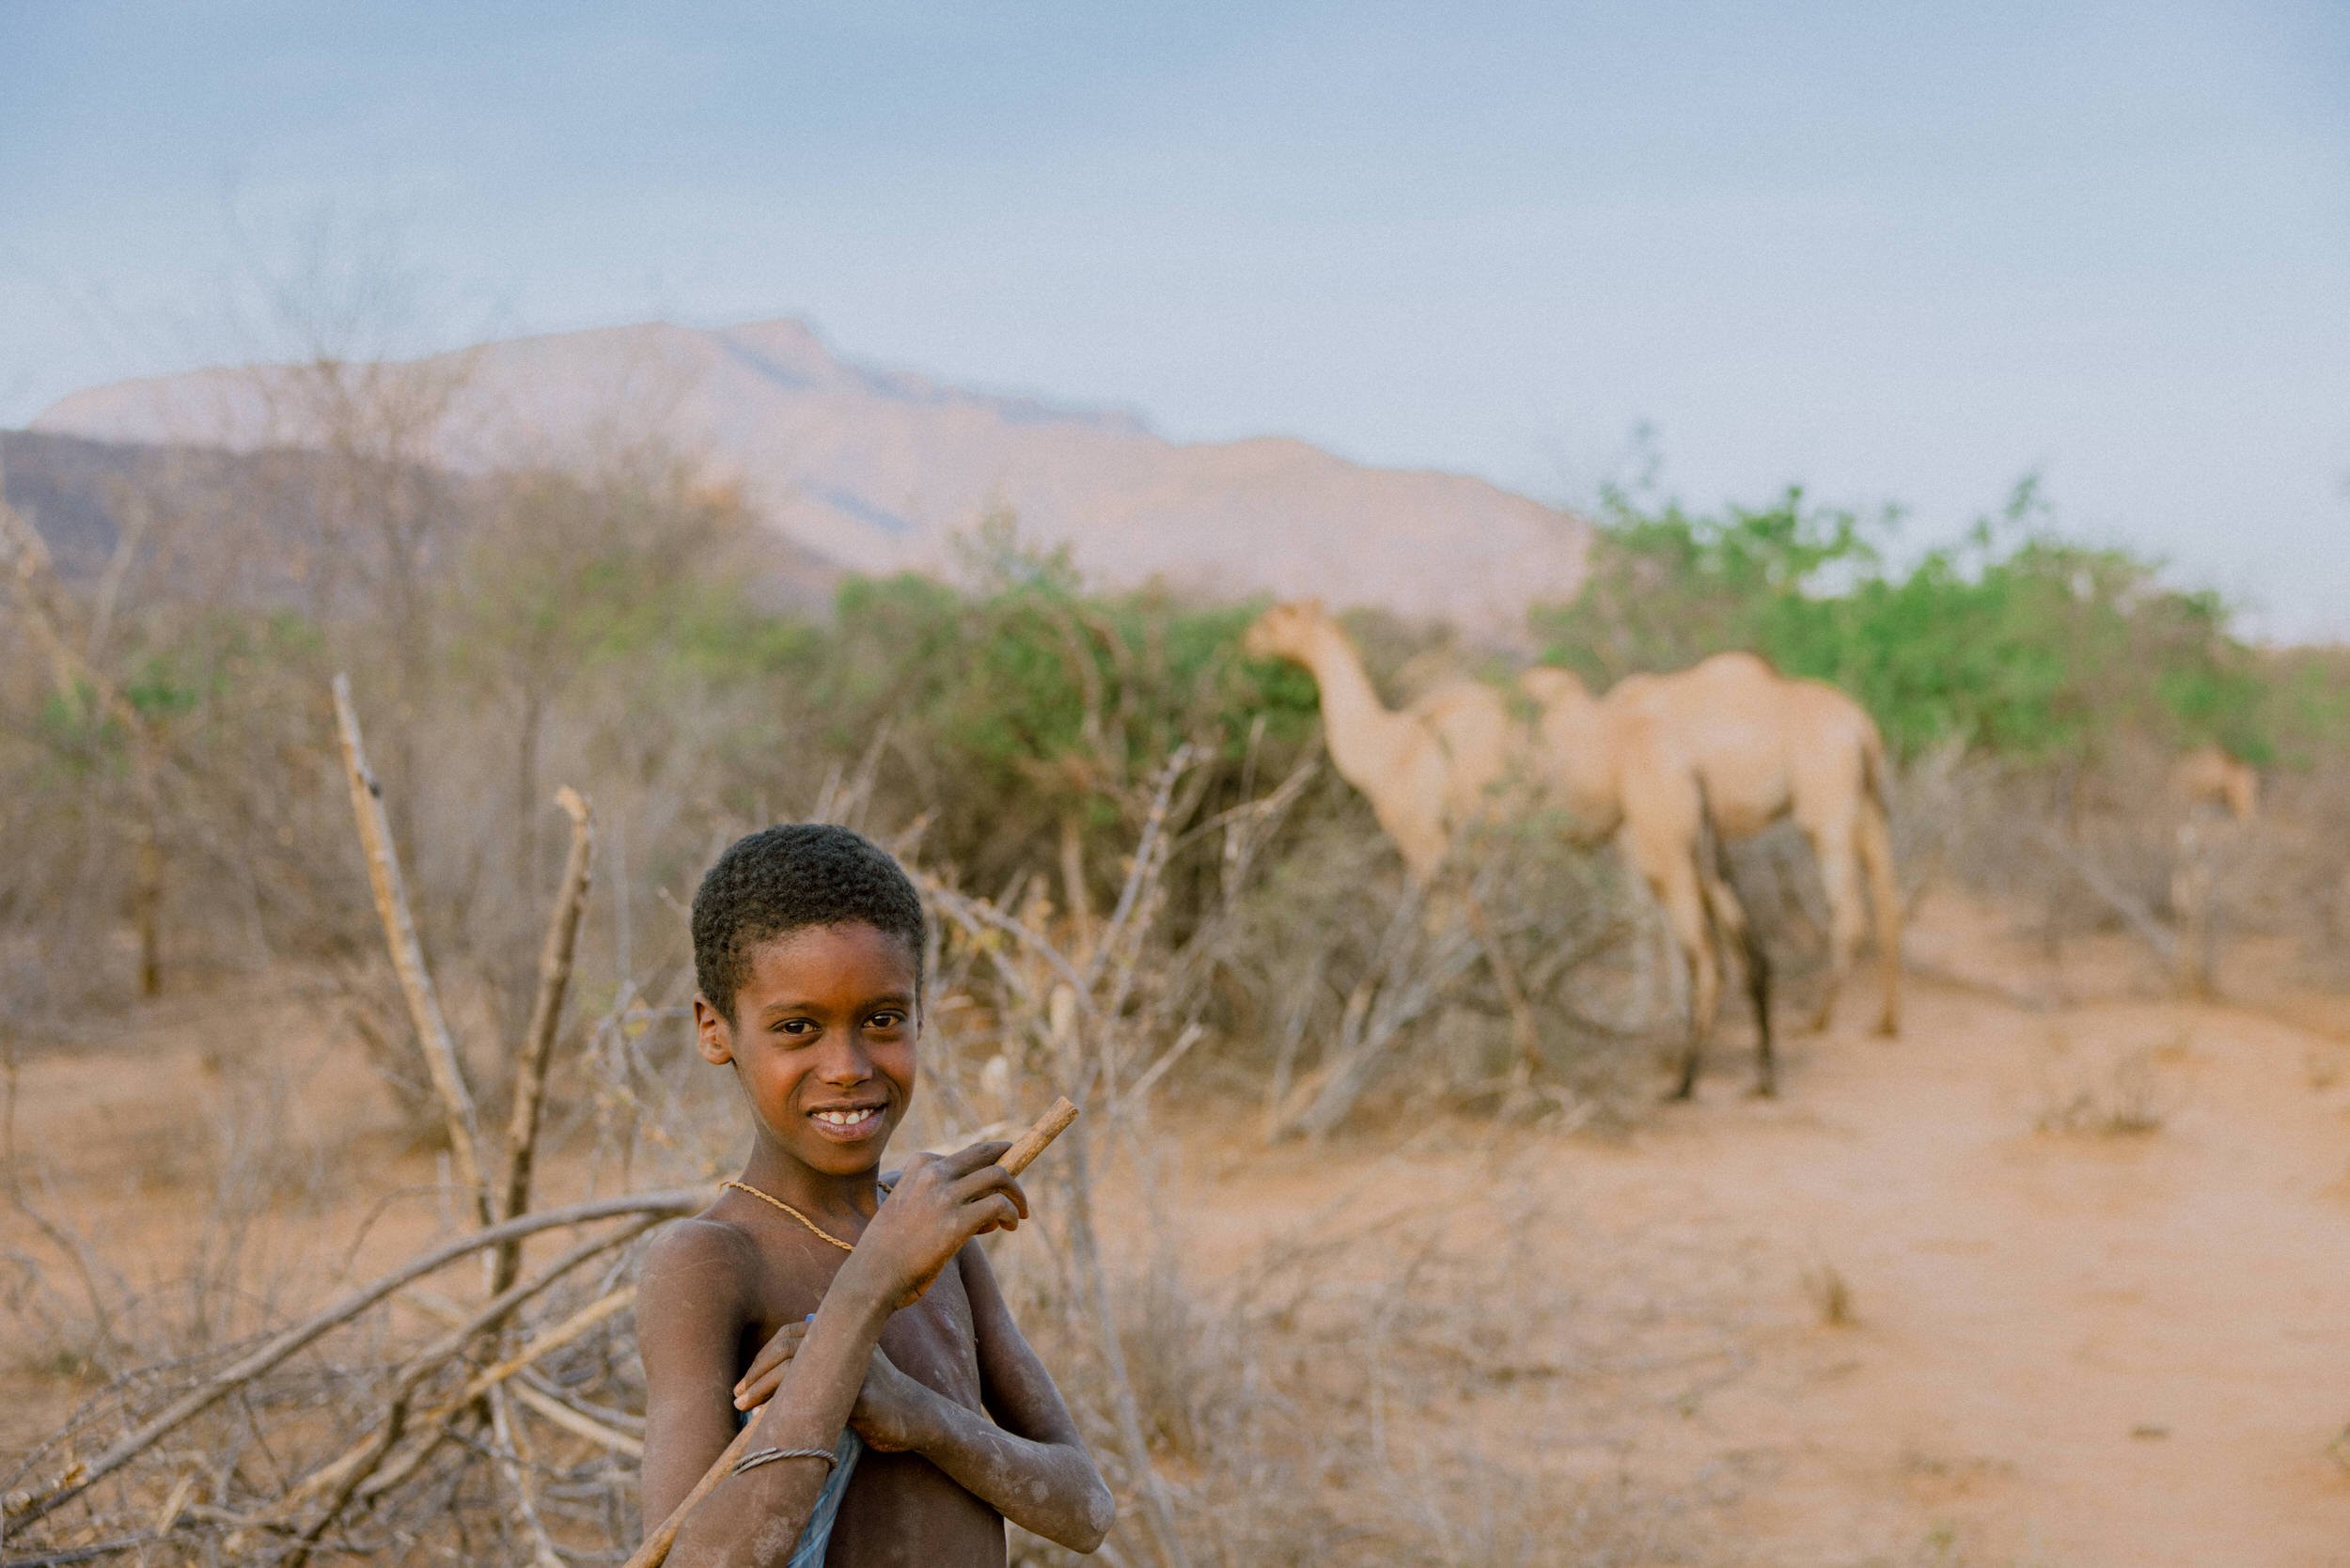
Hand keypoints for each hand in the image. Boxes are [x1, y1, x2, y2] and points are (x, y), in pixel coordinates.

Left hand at [732, 1324, 935, 1451]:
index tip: (743, 1383)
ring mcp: (853, 1366)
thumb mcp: (848, 1370)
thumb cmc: (876, 1397)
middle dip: (755, 1372)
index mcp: (841, 1335)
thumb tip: (778, 1365)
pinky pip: (815, 1399)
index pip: (788, 1335)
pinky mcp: (861, 1395)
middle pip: (786, 1346)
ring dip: (762, 1388)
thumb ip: (823, 1359)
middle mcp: (846, 1344)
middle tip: (737, 1397)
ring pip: (795, 1368)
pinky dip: (786, 1407)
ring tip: (744, 1409)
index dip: (761, 1357)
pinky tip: (770, 1421)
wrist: (914, 1416)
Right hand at [838, 1142, 1027, 1313]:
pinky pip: (999, 1205)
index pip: (966, 1155)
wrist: (872, 1277)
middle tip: (1018, 1190)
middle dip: (1010, 1164)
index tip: (993, 1187)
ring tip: (1020, 1215)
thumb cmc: (890, 1251)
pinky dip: (1011, 1213)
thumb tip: (987, 1207)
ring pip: (999, 1176)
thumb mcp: (908, 1208)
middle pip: (985, 1155)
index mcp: (918, 1165)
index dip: (986, 1167)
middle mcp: (933, 1173)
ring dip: (1016, 1194)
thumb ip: (938, 1198)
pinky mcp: (957, 1222)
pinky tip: (1010, 1226)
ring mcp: (945, 1196)